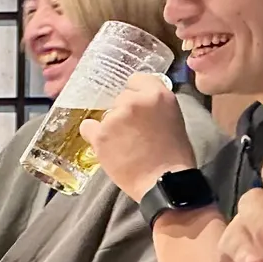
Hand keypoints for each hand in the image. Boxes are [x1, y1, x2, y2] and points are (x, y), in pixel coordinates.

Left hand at [78, 73, 195, 200]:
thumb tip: (140, 101)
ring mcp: (115, 117)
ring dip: (111, 125)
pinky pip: (88, 127)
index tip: (138, 107)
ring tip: (124, 144)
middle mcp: (135, 101)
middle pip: (121, 98)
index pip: (136, 79)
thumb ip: (155, 105)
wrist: (164, 181)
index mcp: (158, 94)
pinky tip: (105, 144)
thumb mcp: (173, 118)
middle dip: (125, 111)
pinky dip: (93, 134)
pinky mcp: (100, 135)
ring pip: (106, 114)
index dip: (136, 93)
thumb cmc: (174, 154)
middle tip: (134, 131)